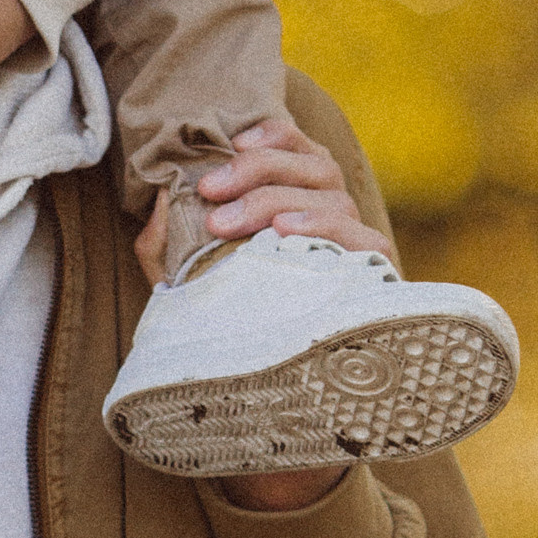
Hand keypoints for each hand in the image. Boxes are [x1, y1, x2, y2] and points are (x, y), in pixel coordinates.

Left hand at [132, 118, 391, 516]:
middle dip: (259, 169)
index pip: (299, 149)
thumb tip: (163, 195)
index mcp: (297, 203)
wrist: (264, 402)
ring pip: (334, 198)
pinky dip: (325, 230)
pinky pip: (363, 242)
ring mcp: (357, 249)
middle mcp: (333, 219)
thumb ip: (164, 242)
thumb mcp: (183, 283)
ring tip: (230, 222)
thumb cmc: (225, 327)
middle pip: (315, 166)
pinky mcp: (373, 281)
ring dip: (278, 200)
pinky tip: (285, 235)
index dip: (273, 134)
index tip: (232, 139)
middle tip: (211, 191)